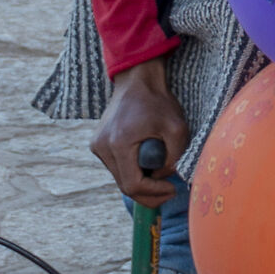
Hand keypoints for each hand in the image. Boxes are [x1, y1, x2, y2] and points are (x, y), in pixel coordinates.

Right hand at [92, 59, 187, 204]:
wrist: (137, 80)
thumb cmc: (158, 101)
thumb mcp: (177, 128)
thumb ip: (175, 156)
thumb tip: (164, 175)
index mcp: (119, 143)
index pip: (133, 185)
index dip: (154, 193)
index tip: (172, 188)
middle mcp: (102, 147)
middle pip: (124, 186)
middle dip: (148, 193)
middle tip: (169, 191)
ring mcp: (97, 146)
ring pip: (119, 178)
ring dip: (140, 182)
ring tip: (160, 174)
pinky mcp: (98, 143)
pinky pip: (116, 166)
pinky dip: (132, 170)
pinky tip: (146, 164)